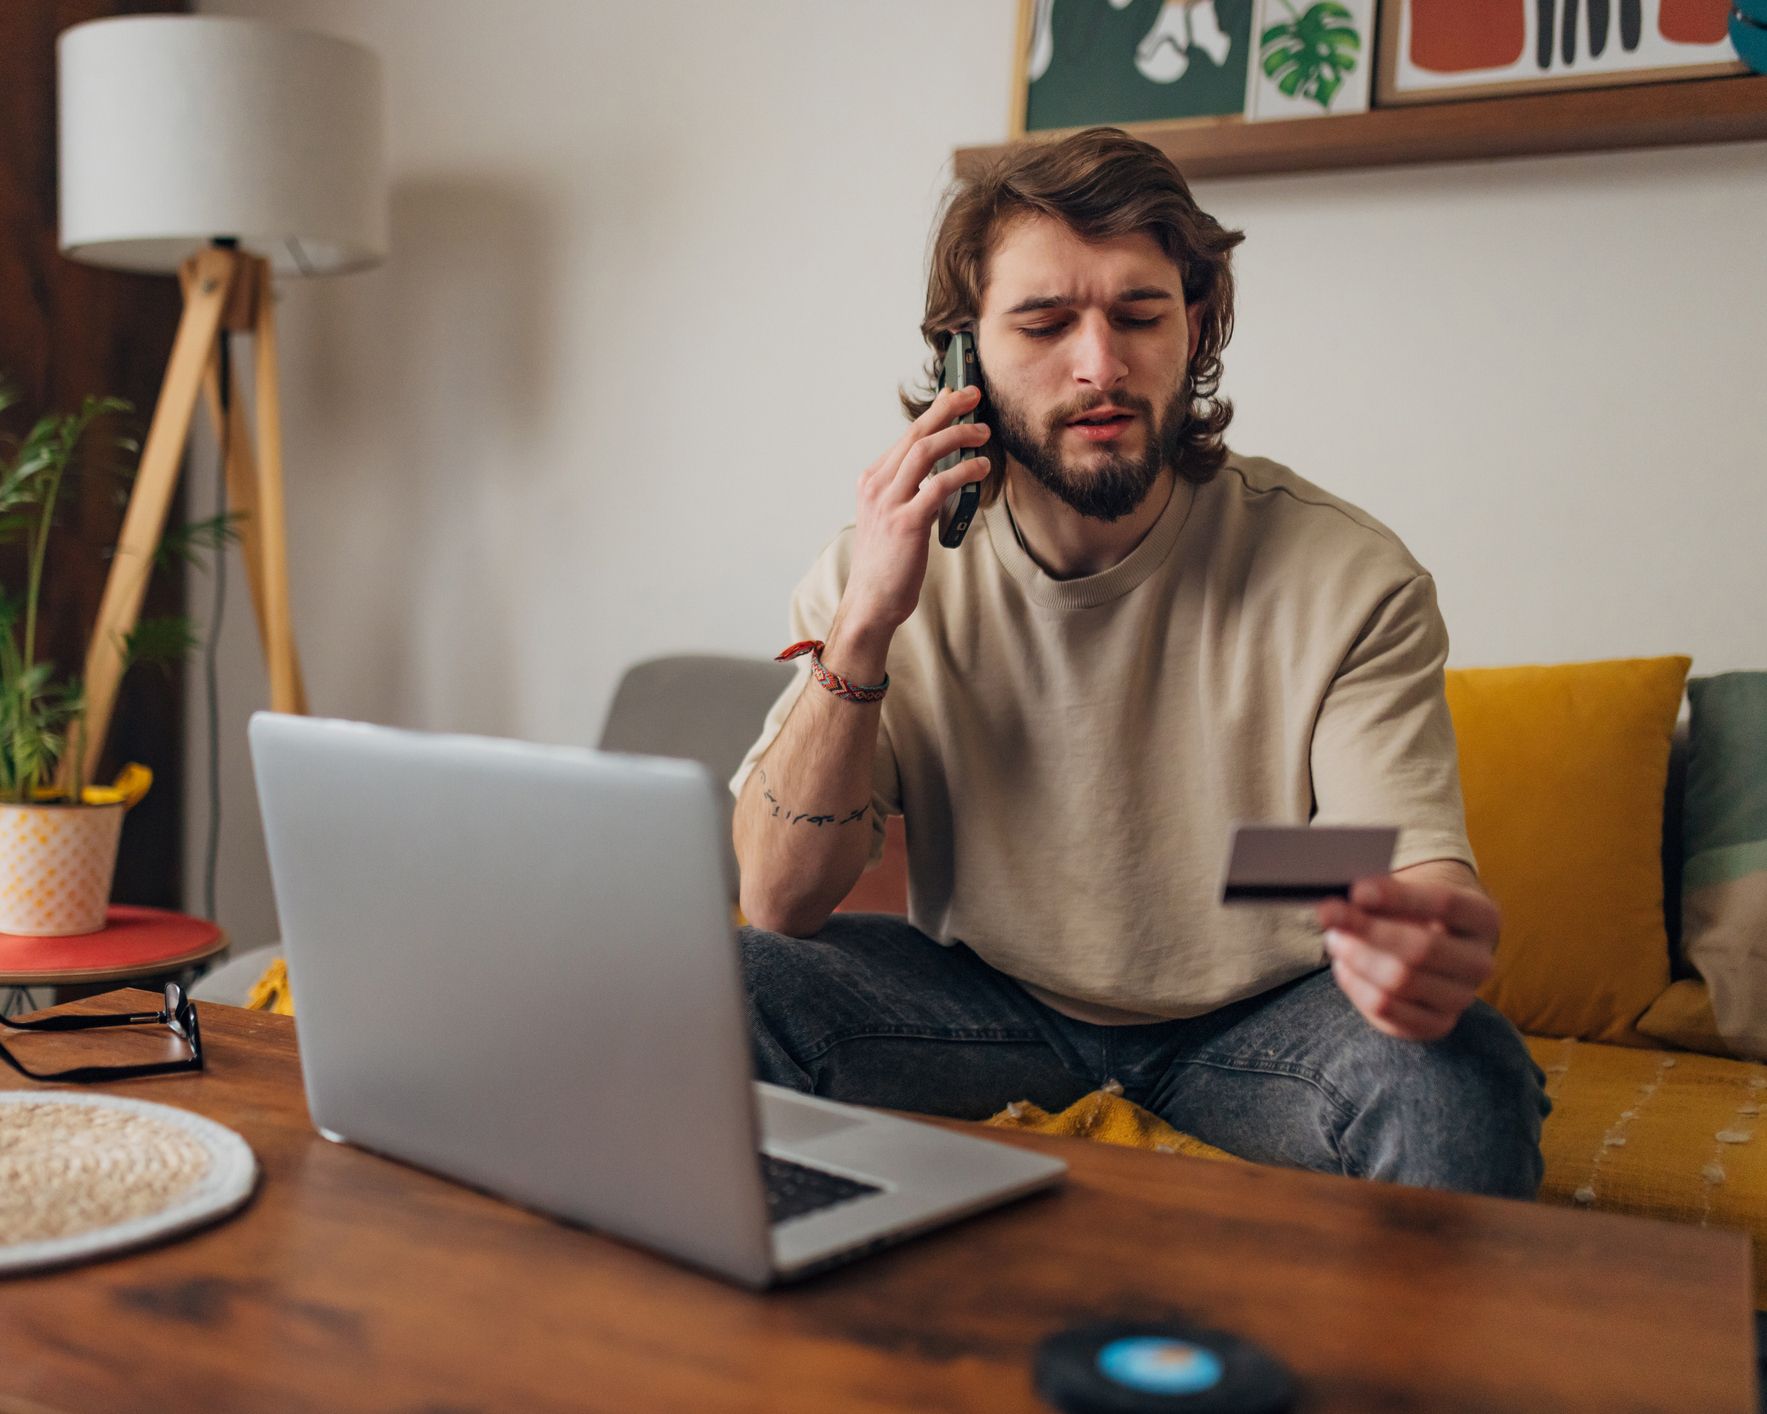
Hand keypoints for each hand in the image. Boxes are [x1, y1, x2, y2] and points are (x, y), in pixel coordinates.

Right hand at [838, 385, 990, 641]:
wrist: (870, 602)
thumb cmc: (886, 564)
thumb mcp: (890, 518)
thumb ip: (908, 493)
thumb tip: (940, 471)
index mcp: (872, 482)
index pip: (906, 437)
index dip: (934, 413)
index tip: (956, 396)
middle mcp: (876, 487)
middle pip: (915, 434)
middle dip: (946, 409)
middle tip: (974, 395)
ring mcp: (889, 504)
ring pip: (924, 452)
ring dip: (957, 435)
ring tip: (983, 432)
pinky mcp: (906, 523)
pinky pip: (938, 486)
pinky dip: (963, 472)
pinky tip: (981, 468)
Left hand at [1315, 874, 1500, 1041]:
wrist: (1437, 944)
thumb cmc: (1414, 911)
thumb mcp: (1407, 892)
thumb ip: (1379, 894)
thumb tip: (1337, 903)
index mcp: (1483, 918)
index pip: (1445, 904)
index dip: (1398, 897)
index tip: (1357, 890)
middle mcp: (1480, 962)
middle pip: (1422, 948)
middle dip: (1367, 930)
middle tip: (1328, 914)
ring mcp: (1462, 999)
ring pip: (1401, 982)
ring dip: (1357, 958)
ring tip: (1334, 938)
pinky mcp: (1436, 1025)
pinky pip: (1386, 1010)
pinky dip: (1356, 986)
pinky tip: (1343, 966)